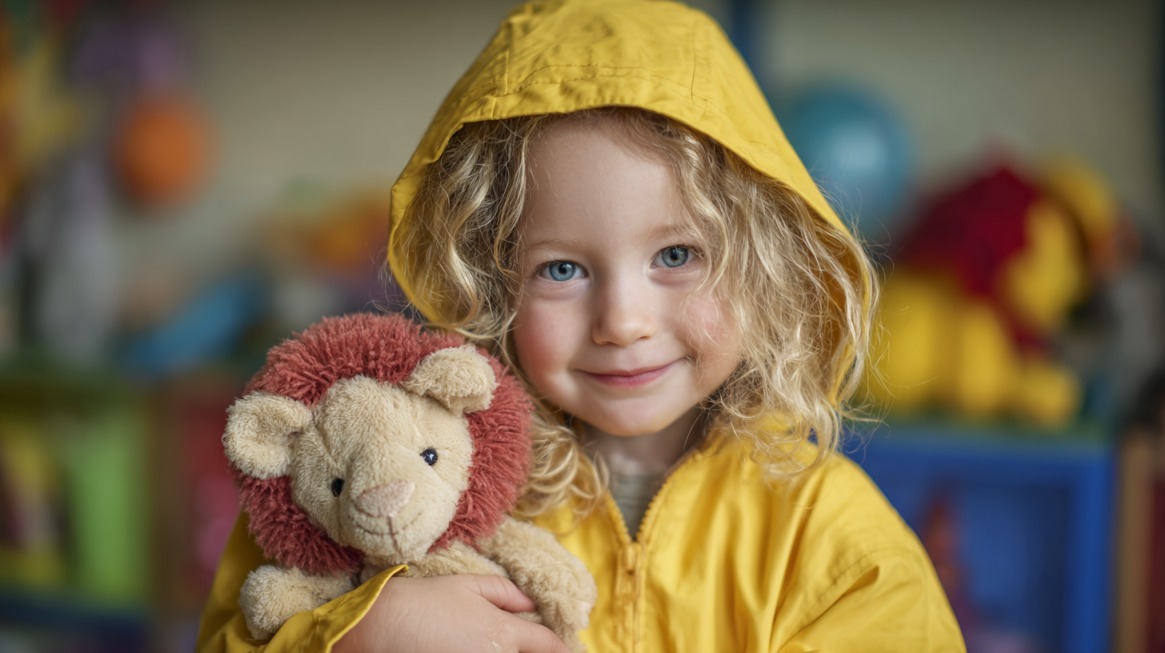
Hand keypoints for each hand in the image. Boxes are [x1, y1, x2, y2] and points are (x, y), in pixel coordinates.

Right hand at [334, 574, 572, 652]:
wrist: (383, 626)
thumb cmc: (426, 601)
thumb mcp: (469, 586)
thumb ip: (506, 593)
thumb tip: (532, 603)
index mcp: (503, 633)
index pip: (546, 645)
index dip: (560, 649)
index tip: (567, 650)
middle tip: (530, 645)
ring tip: (491, 644)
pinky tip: (474, 649)